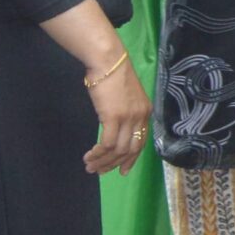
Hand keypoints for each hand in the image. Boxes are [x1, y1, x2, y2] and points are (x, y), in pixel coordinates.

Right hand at [83, 55, 150, 175]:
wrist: (108, 62)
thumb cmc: (112, 77)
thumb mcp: (125, 98)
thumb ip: (124, 113)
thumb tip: (113, 128)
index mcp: (145, 112)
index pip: (142, 141)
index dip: (132, 159)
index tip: (122, 171)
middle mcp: (141, 117)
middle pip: (131, 149)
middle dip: (115, 164)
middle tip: (100, 172)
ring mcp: (129, 117)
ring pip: (119, 149)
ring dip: (103, 161)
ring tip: (90, 166)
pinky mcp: (115, 117)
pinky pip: (108, 143)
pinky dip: (98, 152)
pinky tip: (89, 155)